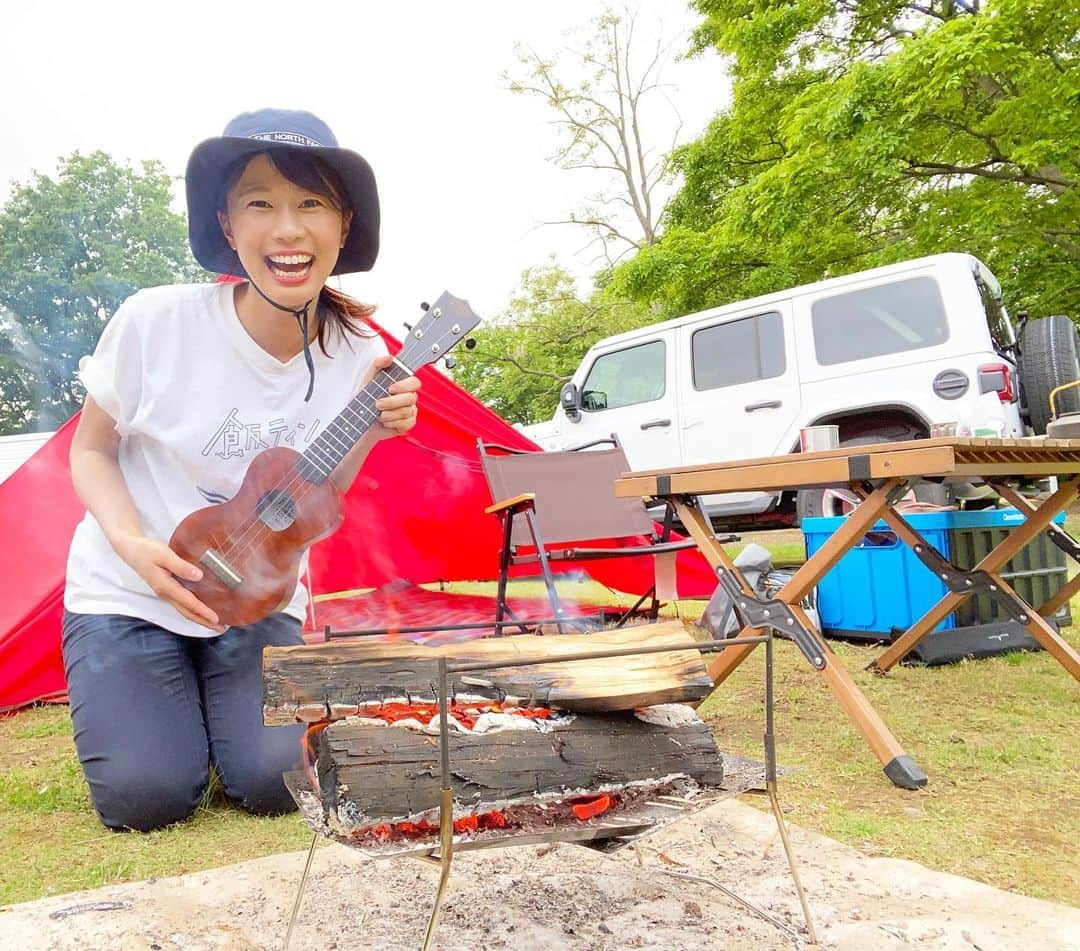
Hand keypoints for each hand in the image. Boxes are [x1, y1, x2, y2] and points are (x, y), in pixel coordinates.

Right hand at [110, 533, 226, 633]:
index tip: (216, 618)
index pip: (188, 602)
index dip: (203, 611)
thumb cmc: (146, 551)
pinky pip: (183, 604)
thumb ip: (181, 566)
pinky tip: (202, 609)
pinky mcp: (167, 589)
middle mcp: (165, 593)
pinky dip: (194, 610)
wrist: (131, 550)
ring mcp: (166, 593)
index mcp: (165, 586)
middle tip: (221, 628)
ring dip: (200, 618)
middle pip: (187, 612)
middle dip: (204, 622)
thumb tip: (198, 576)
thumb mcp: (164, 554)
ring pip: (185, 610)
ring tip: (215, 623)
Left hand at [366, 353, 420, 440]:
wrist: (359, 418)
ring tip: (378, 414)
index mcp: (403, 385)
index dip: (405, 386)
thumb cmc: (365, 397)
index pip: (415, 383)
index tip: (390, 388)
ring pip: (406, 412)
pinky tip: (384, 421)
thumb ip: (378, 364)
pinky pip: (405, 424)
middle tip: (377, 404)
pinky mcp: (407, 424)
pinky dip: (392, 423)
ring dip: (389, 414)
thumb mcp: (368, 378)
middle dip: (392, 402)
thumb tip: (390, 358)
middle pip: (411, 398)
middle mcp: (409, 397)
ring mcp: (410, 411)